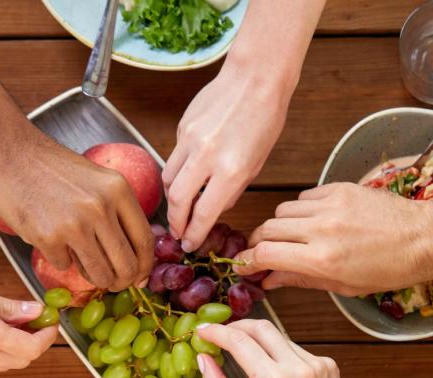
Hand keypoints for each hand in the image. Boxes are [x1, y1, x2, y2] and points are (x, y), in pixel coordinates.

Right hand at [0, 135, 153, 290]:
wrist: (10, 152)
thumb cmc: (52, 168)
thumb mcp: (98, 180)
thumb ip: (117, 210)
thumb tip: (134, 253)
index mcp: (118, 190)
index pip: (145, 241)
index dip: (144, 267)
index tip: (139, 278)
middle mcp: (101, 208)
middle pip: (127, 264)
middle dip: (121, 281)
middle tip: (112, 282)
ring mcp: (75, 224)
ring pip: (99, 273)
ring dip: (94, 277)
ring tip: (82, 263)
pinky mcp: (48, 237)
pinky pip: (64, 265)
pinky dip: (60, 259)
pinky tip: (51, 238)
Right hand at [0, 276, 57, 371]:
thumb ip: (5, 305)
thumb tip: (33, 310)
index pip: (31, 347)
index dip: (46, 336)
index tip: (50, 322)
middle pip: (21, 360)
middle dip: (34, 343)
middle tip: (34, 322)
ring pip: (3, 365)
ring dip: (15, 349)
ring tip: (12, 324)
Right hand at [164, 64, 290, 251]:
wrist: (255, 78)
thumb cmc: (265, 119)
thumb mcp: (257, 162)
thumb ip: (233, 188)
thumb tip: (215, 207)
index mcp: (230, 170)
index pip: (203, 213)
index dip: (194, 233)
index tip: (190, 244)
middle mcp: (206, 157)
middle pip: (176, 200)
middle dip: (175, 221)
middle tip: (178, 232)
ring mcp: (190, 140)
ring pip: (167, 179)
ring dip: (171, 198)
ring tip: (179, 207)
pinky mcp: (182, 127)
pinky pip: (174, 157)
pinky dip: (178, 170)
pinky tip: (189, 172)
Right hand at [234, 182, 432, 295]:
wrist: (424, 237)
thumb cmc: (390, 269)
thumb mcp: (344, 285)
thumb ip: (301, 279)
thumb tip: (269, 281)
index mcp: (322, 259)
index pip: (266, 254)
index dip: (248, 261)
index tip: (244, 265)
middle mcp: (321, 229)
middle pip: (267, 229)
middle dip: (259, 242)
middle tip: (263, 252)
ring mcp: (330, 205)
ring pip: (282, 210)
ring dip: (280, 225)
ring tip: (292, 237)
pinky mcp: (340, 188)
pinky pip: (304, 197)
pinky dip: (301, 209)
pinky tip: (314, 220)